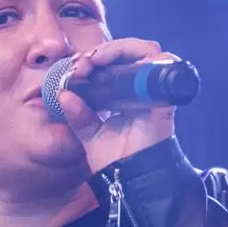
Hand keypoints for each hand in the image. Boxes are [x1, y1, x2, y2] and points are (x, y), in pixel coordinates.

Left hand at [58, 38, 178, 173]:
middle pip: (127, 53)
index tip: (74, 67)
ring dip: (120, 49)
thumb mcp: (88, 134)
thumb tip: (62, 95)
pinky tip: (122, 64)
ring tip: (97, 59)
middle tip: (84, 62)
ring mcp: (152, 91)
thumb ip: (77, 115)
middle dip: (103, 51)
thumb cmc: (114, 158)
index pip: (111, 64)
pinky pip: (165, 66)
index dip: (93, 59)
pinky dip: (146, 58)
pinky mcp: (163, 97)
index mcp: (120, 95)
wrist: (130, 178)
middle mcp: (138, 89)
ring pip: (145, 52)